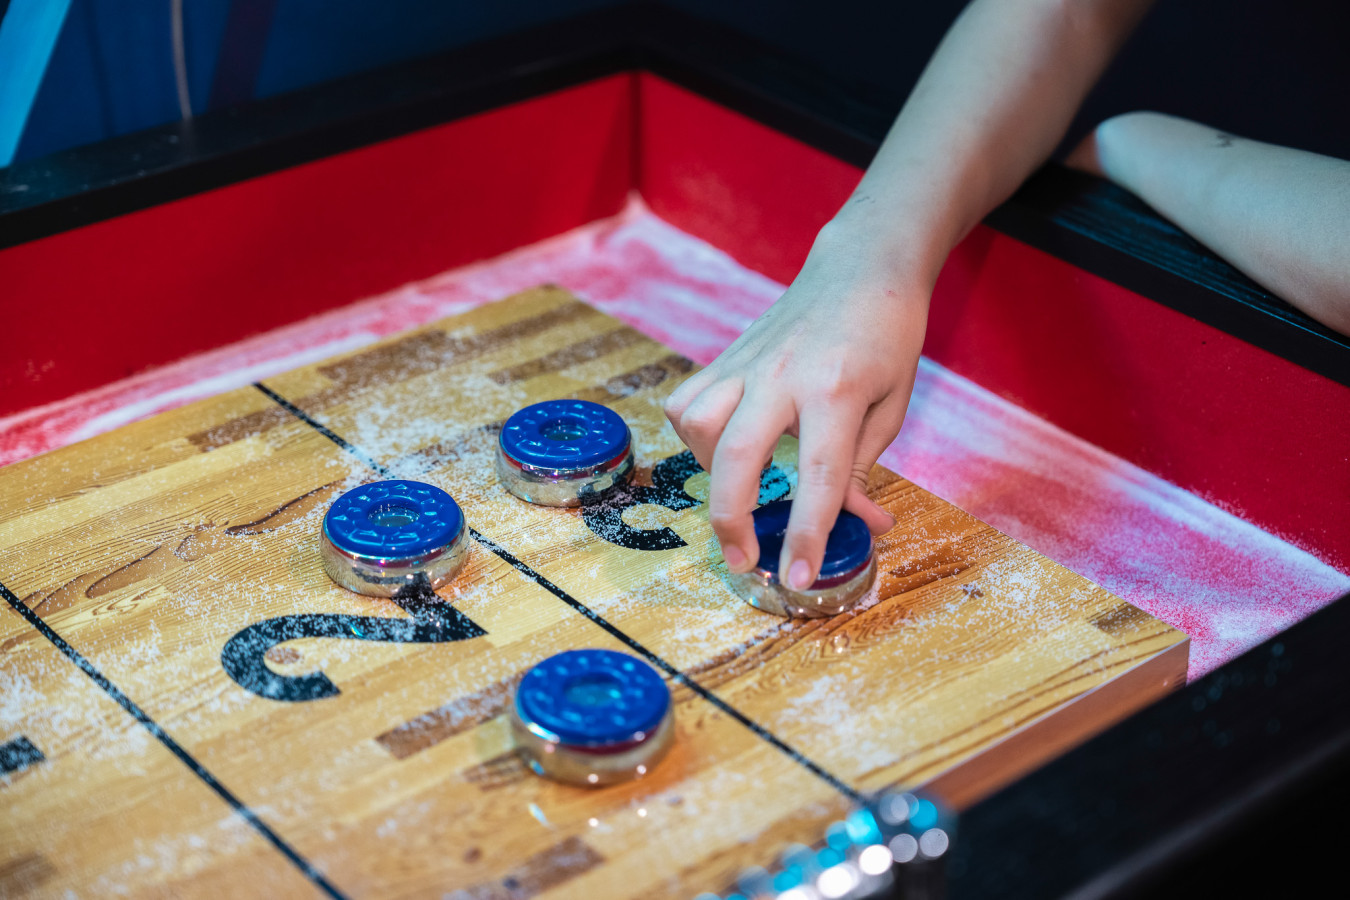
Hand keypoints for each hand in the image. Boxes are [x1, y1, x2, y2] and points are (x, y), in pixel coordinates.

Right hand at [664, 236, 928, 588]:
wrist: (861, 267)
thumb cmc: (886, 338)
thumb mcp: (891, 405)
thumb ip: (863, 467)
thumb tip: (862, 526)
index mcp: (836, 390)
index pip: (818, 477)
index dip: (806, 534)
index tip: (794, 578)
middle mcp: (782, 375)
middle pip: (739, 456)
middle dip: (732, 519)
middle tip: (744, 561)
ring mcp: (746, 362)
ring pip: (698, 424)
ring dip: (710, 471)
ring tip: (738, 490)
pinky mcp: (726, 356)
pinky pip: (687, 402)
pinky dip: (694, 435)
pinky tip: (722, 448)